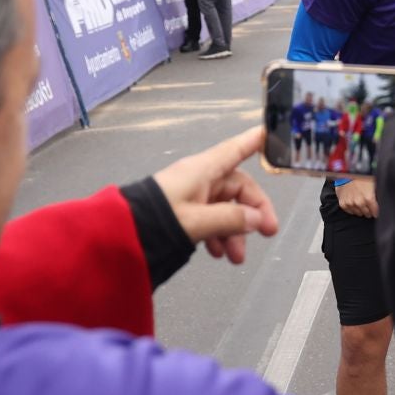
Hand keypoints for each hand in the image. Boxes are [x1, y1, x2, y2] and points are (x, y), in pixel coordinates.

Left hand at [150, 127, 279, 264]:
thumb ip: (231, 219)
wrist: (120, 233)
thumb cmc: (158, 218)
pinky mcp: (183, 212)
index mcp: (204, 170)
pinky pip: (210, 219)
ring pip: (225, 209)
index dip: (255, 142)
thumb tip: (258, 220)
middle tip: (267, 234)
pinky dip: (218, 235)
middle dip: (251, 214)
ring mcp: (191, 195)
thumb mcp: (197, 221)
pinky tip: (217, 253)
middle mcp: (200, 179)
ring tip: (235, 258)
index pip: (236, 150)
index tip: (274, 136)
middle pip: (238, 189)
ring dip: (234, 232)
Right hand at [335, 175, 377, 217]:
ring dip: (360, 211)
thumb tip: (380, 198)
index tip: (376, 212)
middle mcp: (359, 202)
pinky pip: (349, 211)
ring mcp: (350, 203)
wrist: (346, 171)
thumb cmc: (360, 174)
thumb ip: (376, 193)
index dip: (376, 212)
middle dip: (369, 211)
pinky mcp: (343, 203)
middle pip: (367, 213)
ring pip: (358, 213)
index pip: (375, 211)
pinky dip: (352, 209)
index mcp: (368, 197)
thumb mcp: (373, 182)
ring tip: (362, 207)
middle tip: (369, 209)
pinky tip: (354, 206)